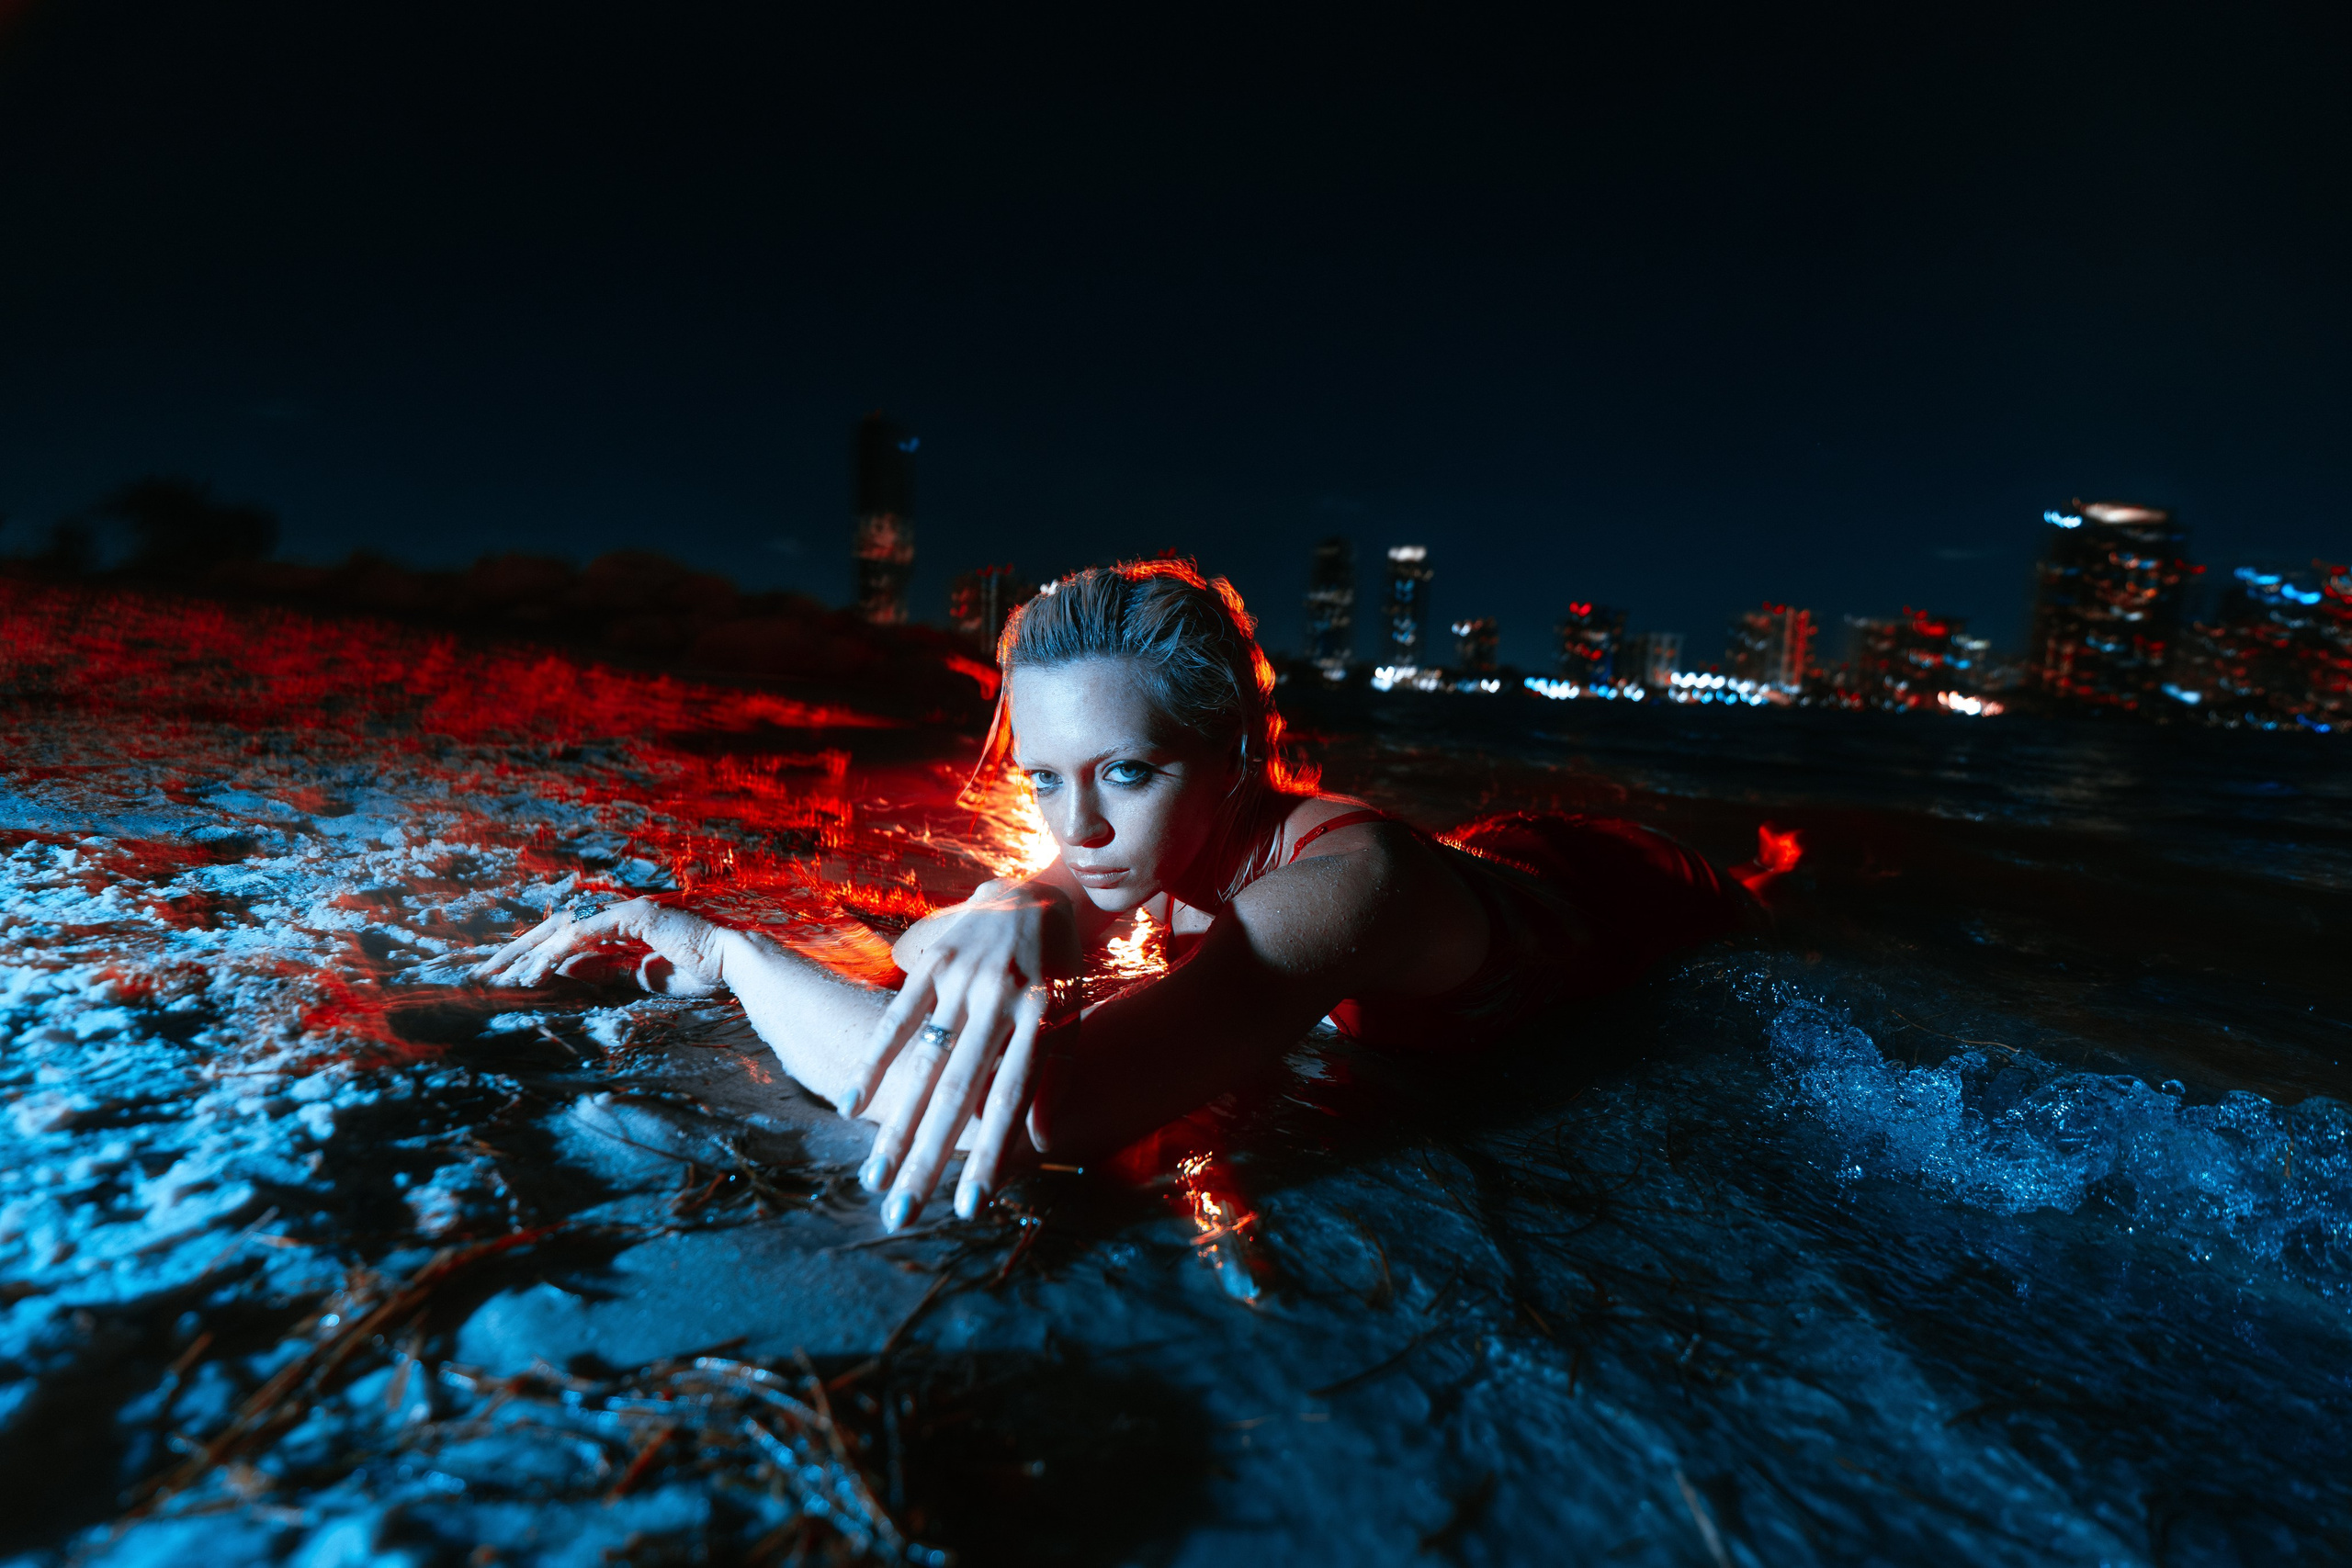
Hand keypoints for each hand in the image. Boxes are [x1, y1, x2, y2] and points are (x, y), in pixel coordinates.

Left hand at [470, 897, 727, 995]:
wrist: (736, 965)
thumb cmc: (702, 973)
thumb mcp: (641, 978)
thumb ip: (606, 971)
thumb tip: (567, 972)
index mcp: (619, 929)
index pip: (566, 941)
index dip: (534, 959)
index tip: (505, 980)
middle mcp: (618, 914)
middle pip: (554, 930)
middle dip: (517, 954)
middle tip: (483, 976)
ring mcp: (625, 911)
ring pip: (563, 931)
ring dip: (531, 957)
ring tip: (504, 980)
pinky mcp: (633, 915)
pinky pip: (585, 934)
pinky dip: (558, 953)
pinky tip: (536, 973)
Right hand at [849, 881, 1076, 1229]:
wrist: (1037, 896)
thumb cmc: (1057, 975)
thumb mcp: (1071, 1020)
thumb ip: (1054, 1078)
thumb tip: (1040, 1144)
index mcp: (1042, 1019)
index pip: (1012, 1099)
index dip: (991, 1154)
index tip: (970, 1207)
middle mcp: (1001, 1000)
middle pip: (959, 1092)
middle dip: (929, 1158)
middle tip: (902, 1214)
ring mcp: (964, 980)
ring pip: (923, 1065)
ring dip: (896, 1125)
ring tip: (874, 1179)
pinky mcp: (934, 963)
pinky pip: (897, 1019)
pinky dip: (873, 1062)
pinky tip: (850, 1106)